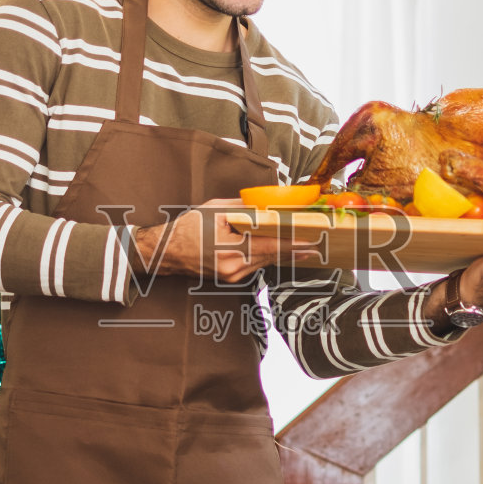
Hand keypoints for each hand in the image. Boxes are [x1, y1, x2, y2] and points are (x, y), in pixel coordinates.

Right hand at [133, 199, 320, 283]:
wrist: (165, 253)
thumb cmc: (187, 229)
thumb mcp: (215, 210)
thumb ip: (244, 208)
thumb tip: (267, 205)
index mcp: (230, 250)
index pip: (270, 246)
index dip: (293, 244)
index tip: (311, 242)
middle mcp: (234, 268)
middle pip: (272, 256)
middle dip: (294, 250)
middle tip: (317, 244)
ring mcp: (233, 276)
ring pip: (265, 262)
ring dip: (284, 254)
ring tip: (305, 248)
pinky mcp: (231, 278)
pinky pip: (256, 265)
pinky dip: (269, 257)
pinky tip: (282, 251)